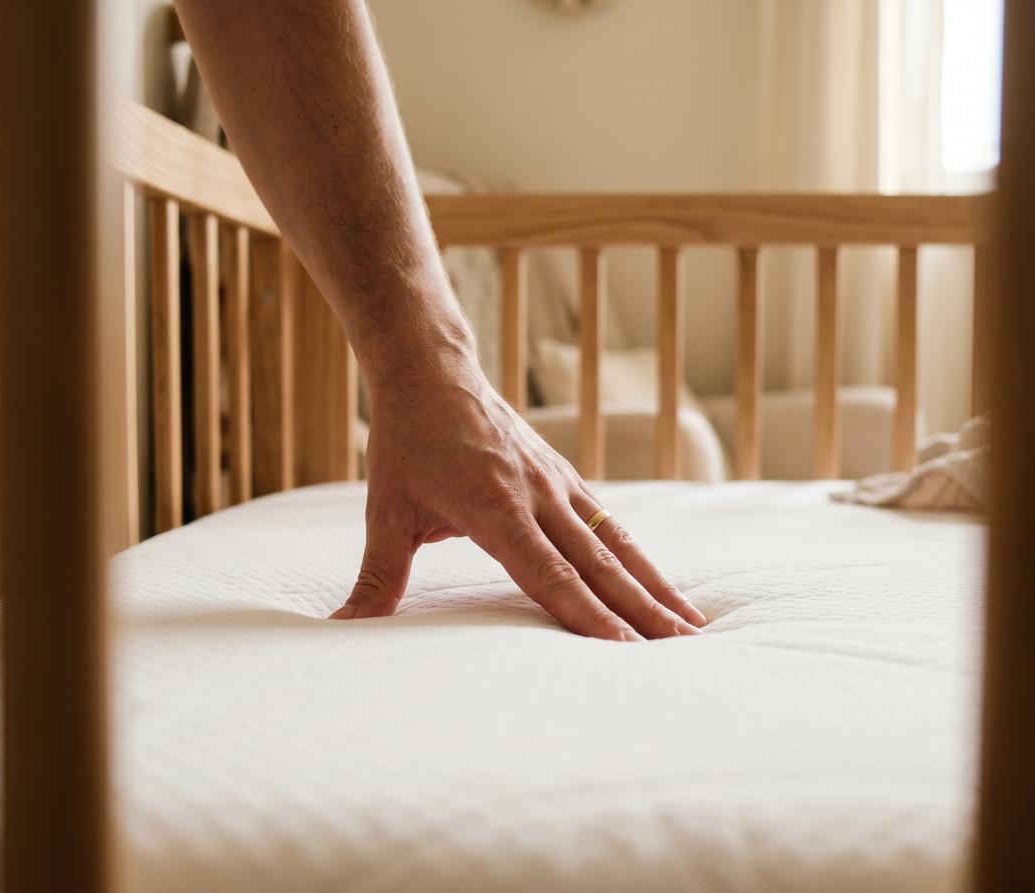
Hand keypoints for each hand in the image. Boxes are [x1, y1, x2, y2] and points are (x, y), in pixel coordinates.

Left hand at [330, 364, 706, 640]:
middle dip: (641, 610)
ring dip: (656, 586)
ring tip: (692, 626)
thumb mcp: (386, 512)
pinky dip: (640, 558)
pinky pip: (612, 524)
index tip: (622, 648)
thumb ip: (376, 579)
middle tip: (679, 649)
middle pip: (598, 564)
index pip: (548, 572)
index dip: (585, 613)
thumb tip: (342, 631)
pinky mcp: (566, 477)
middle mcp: (537, 496)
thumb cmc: (406, 443)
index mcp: (494, 508)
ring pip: (617, 544)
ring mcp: (558, 484)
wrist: (432, 369)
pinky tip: (662, 586)